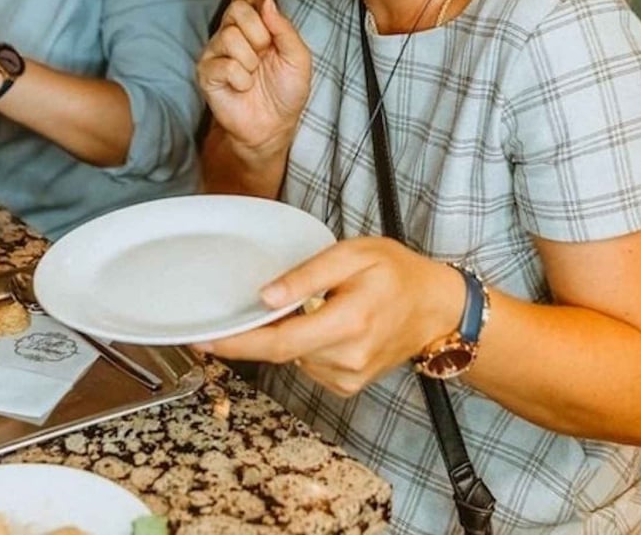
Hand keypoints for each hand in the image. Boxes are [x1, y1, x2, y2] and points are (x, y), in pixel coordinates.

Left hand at [195, 237, 465, 396]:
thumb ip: (307, 275)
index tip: (203, 340)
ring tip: (315, 306)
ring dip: (288, 334)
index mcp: (348, 323)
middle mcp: (347, 358)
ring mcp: (349, 377)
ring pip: (294, 357)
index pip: (280, 342)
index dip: (238, 344)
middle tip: (240, 313)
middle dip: (256, 334)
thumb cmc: (395, 273)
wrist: (436, 308)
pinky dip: (306, 345)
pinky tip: (325, 325)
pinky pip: (309, 364)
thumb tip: (265, 296)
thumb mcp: (352, 255)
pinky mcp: (348, 384)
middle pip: (281, 351)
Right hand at [196, 0, 311, 153]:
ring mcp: (216, 51)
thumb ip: (284, 29)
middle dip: (258, 32)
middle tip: (265, 54)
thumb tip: (267, 2)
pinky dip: (241, 78)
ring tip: (254, 74)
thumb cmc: (286, 90)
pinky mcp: (206, 72)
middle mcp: (232, 32)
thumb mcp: (298, 57)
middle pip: (237, 9)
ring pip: (229, 35)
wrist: (274, 125)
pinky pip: (224, 64)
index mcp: (255, 24)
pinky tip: (243, 87)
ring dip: (250, 60)